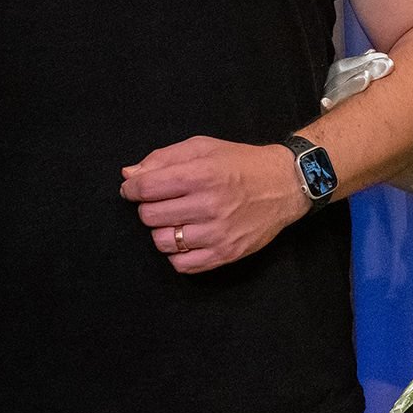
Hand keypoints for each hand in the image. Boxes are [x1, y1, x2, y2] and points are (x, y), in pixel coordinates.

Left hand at [122, 138, 312, 273]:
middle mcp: (210, 205)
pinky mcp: (226, 253)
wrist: (284, 185)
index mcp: (202, 174)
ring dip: (162, 231)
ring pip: (163, 242)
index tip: (134, 190)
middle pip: (150, 216)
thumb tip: (129, 176)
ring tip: (177, 221)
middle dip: (148, 208)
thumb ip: (163, 158)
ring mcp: (218, 233)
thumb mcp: (203, 147)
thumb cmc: (241, 163)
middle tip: (163, 203)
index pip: (147, 187)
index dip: (132, 189)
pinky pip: (182, 265)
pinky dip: (177, 254)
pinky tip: (187, 239)